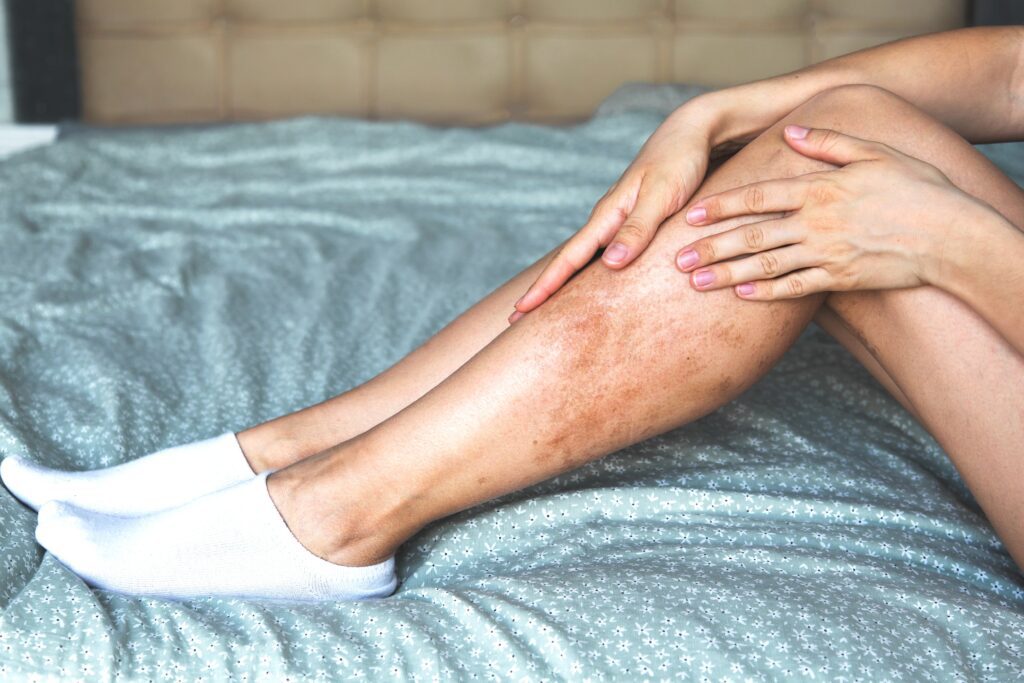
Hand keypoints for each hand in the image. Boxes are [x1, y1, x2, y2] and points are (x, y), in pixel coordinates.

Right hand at [509, 101, 719, 322]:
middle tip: (515, 319)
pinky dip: (587, 272)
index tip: (521, 310)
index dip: (545, 286)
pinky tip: (587, 283)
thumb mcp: (662, 196)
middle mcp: (607, 219)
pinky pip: (602, 251)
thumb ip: (637, 229)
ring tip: (543, 308)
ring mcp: (617, 219)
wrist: (693, 130)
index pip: (569, 259)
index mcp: (608, 214)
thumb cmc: (681, 160)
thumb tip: (609, 264)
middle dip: (542, 290)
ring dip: (562, 283)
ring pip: (583, 258)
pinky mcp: (632, 220)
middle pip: (567, 262)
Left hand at [676, 125, 979, 298]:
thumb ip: (828, 140)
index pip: (757, 196)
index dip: (719, 206)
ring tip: (695, 283)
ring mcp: (826, 253)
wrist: (950, 233)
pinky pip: (796, 289)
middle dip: (709, 247)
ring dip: (727, 274)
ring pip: (765, 265)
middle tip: (675, 259)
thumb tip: (790, 128)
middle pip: (751, 235)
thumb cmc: (915, 187)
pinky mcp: (840, 279)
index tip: (688, 215)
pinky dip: (767, 294)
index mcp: (818, 188)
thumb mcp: (874, 151)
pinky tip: (741, 297)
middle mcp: (815, 222)